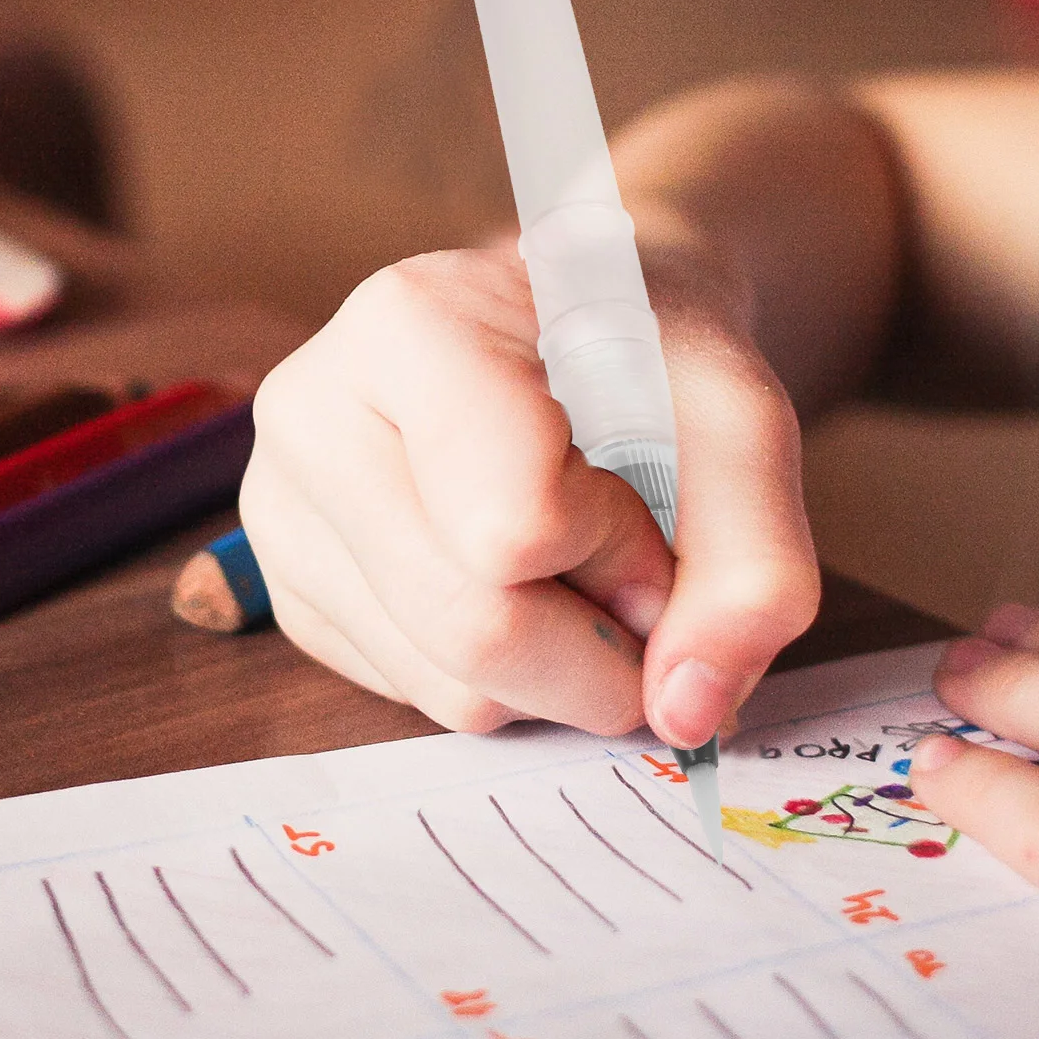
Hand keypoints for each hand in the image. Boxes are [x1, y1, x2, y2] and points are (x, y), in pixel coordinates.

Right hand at [240, 243, 818, 743]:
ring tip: (575, 563)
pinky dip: (502, 675)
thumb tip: (686, 712)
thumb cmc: (653, 359)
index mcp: (410, 326)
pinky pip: (413, 697)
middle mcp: (313, 410)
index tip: (655, 507)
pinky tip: (514, 583)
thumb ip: (755, 566)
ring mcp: (283, 504)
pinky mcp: (289, 585)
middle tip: (644, 584)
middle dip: (600, 647)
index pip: (516, 528)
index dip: (624, 554)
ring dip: (556, 667)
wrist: (584, 333)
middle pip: (472, 627)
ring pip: (446, 685)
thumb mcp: (743, 424)